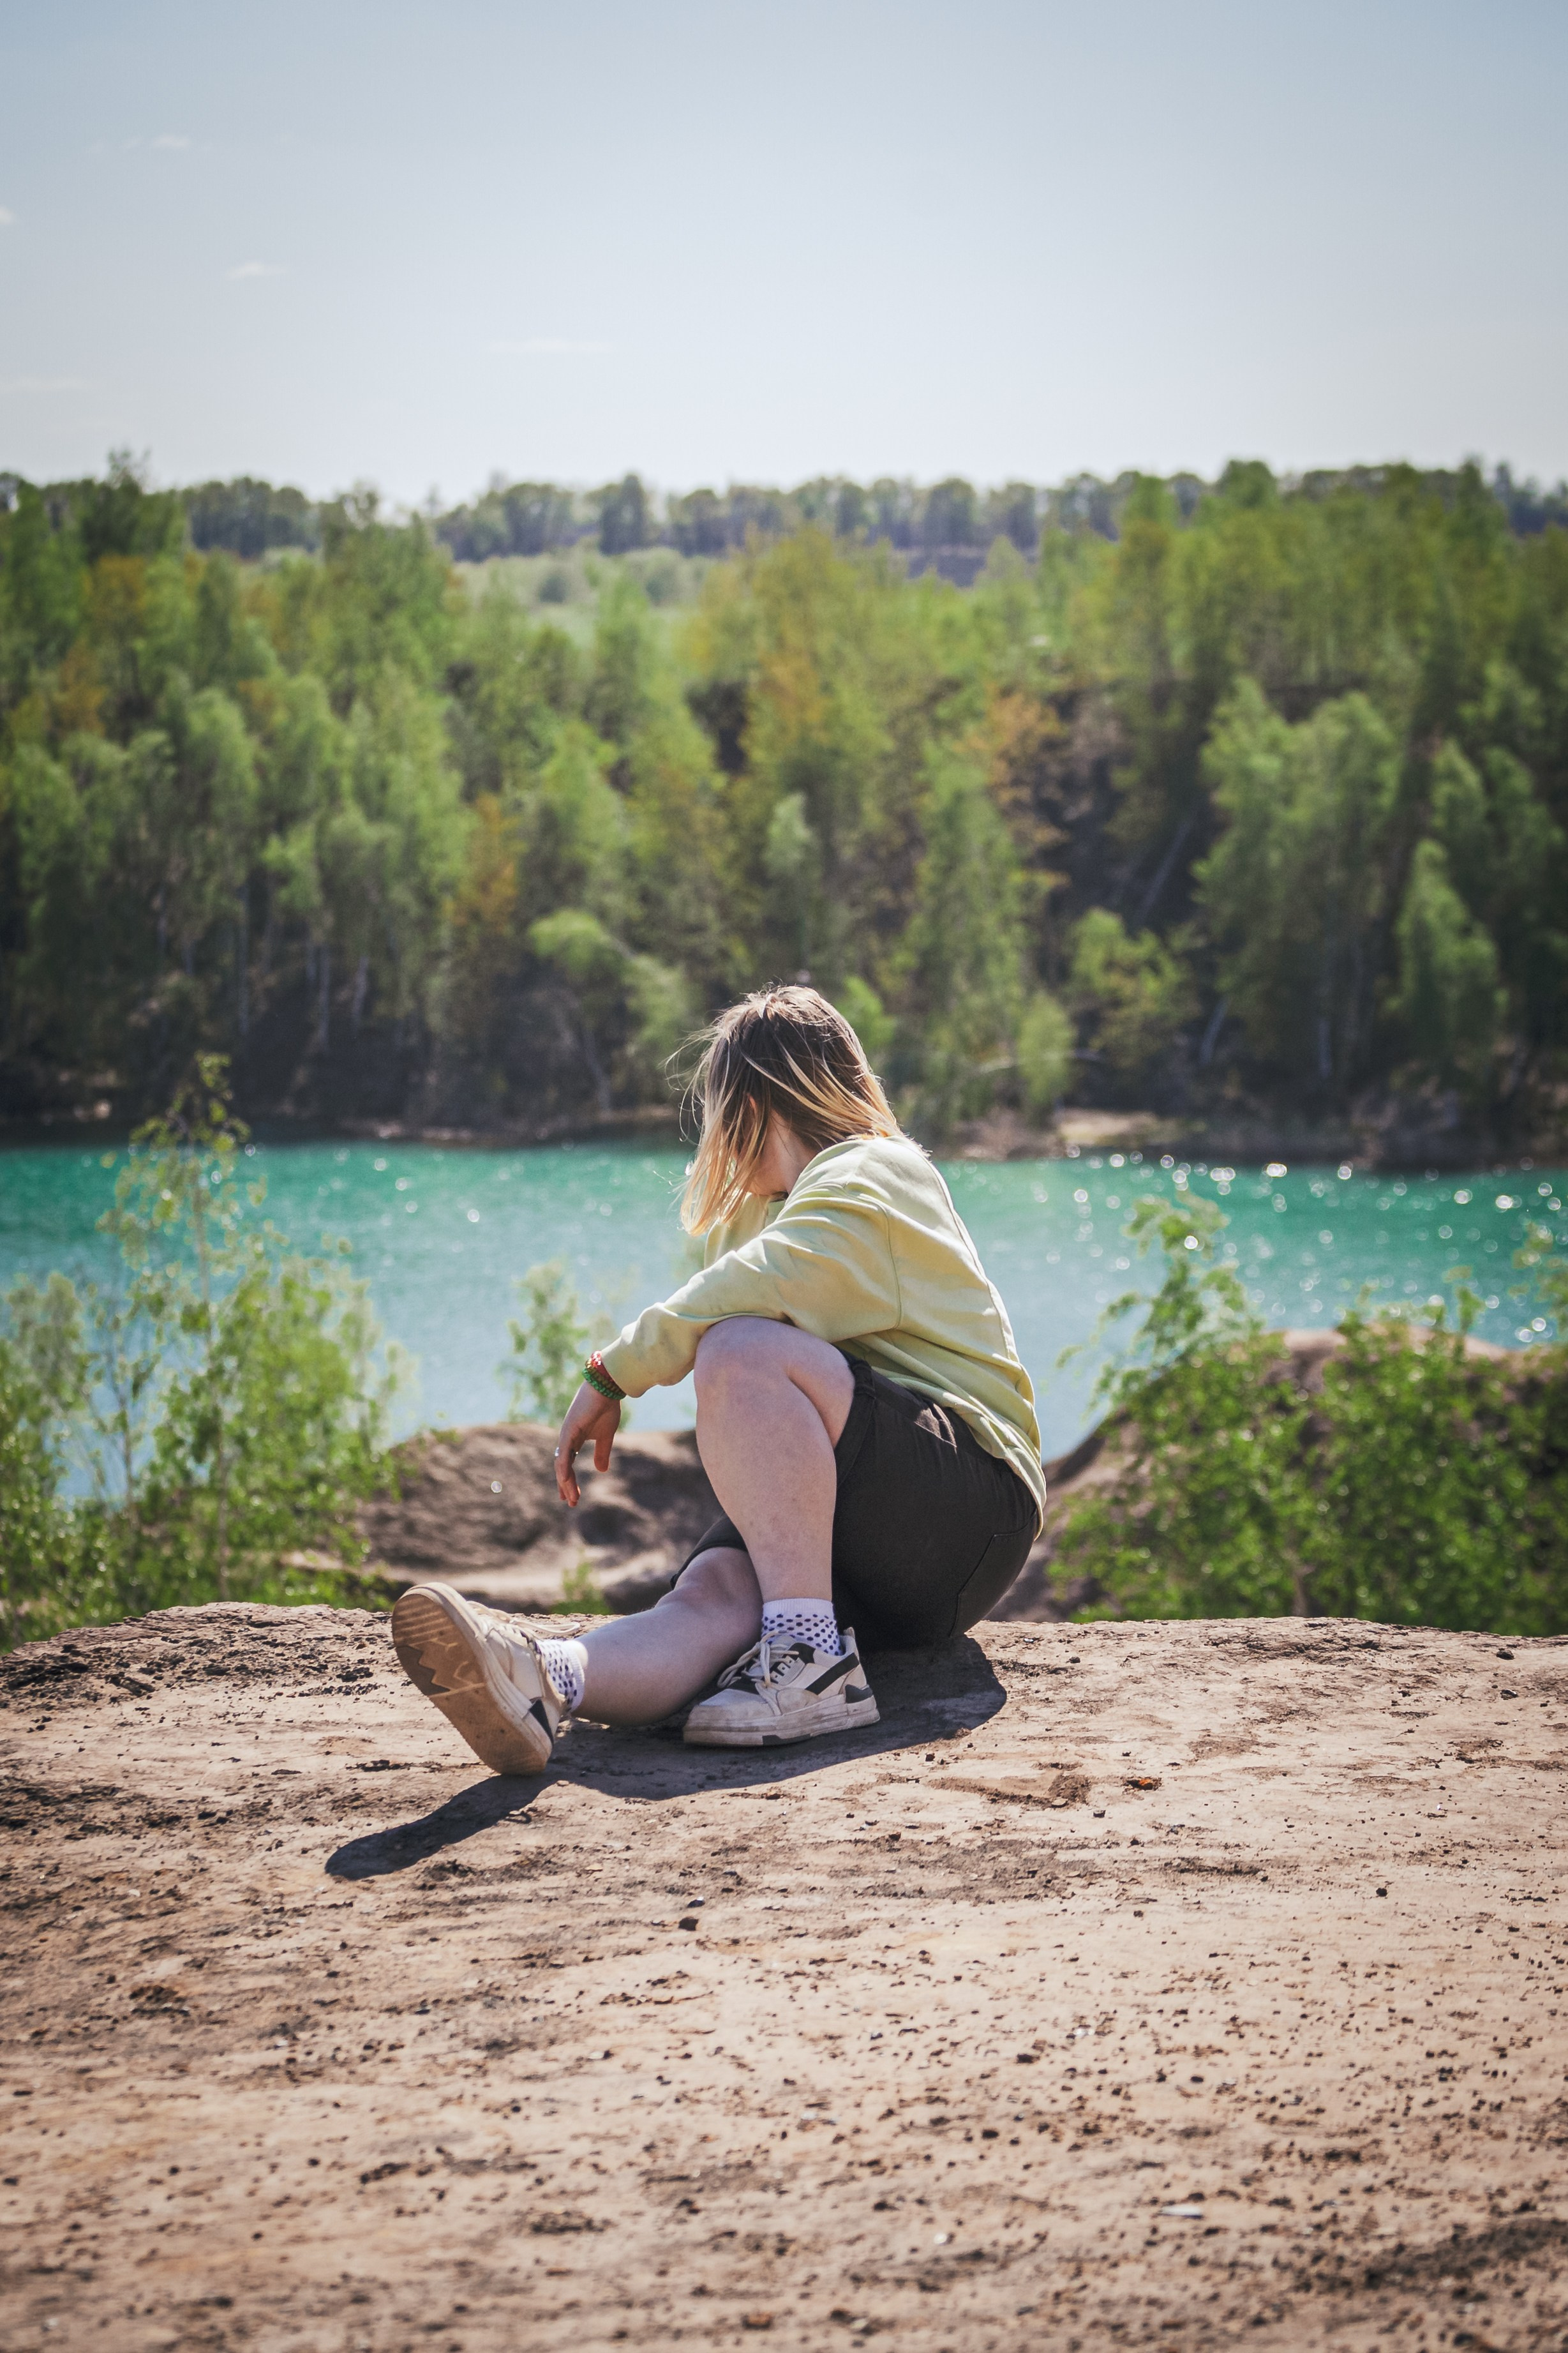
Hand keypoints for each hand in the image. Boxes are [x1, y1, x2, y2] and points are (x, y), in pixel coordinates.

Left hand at [554, 1380, 620, 1505]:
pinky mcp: (568, 1431)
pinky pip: (564, 1453)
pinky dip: (563, 1468)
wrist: (606, 1388)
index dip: (568, 1481)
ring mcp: (566, 1435)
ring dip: (565, 1482)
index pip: (567, 1465)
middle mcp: (566, 1439)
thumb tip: (601, 1470)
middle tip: (570, 1502)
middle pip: (562, 1467)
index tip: (570, 1497)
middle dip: (565, 1486)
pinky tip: (564, 1480)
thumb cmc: (605, 1408)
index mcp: (574, 1440)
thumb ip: (602, 1452)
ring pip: (561, 1464)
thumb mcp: (606, 1436)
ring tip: (571, 1498)